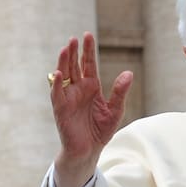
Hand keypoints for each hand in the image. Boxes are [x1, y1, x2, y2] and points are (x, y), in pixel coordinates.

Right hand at [50, 32, 133, 186]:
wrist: (88, 151)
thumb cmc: (100, 131)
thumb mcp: (115, 110)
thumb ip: (120, 92)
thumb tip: (128, 73)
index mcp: (91, 87)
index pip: (88, 64)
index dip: (87, 50)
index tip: (87, 35)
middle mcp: (78, 89)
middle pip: (74, 66)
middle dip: (74, 52)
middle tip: (74, 38)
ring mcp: (68, 98)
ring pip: (64, 76)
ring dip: (63, 63)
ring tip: (66, 49)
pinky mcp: (61, 109)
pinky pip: (57, 94)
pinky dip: (56, 84)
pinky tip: (58, 73)